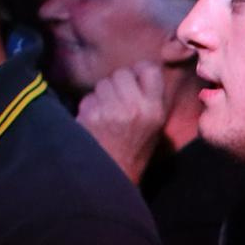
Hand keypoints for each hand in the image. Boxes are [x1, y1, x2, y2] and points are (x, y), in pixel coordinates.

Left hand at [76, 58, 171, 181]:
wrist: (114, 176)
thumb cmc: (135, 150)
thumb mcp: (154, 125)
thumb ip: (150, 98)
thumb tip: (138, 71)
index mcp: (155, 109)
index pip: (149, 68)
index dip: (138, 71)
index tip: (134, 81)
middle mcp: (135, 107)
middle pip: (122, 73)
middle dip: (117, 83)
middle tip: (118, 100)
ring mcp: (112, 110)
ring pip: (102, 84)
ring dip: (102, 94)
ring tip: (107, 113)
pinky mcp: (92, 115)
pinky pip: (88, 98)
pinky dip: (89, 107)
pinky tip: (95, 122)